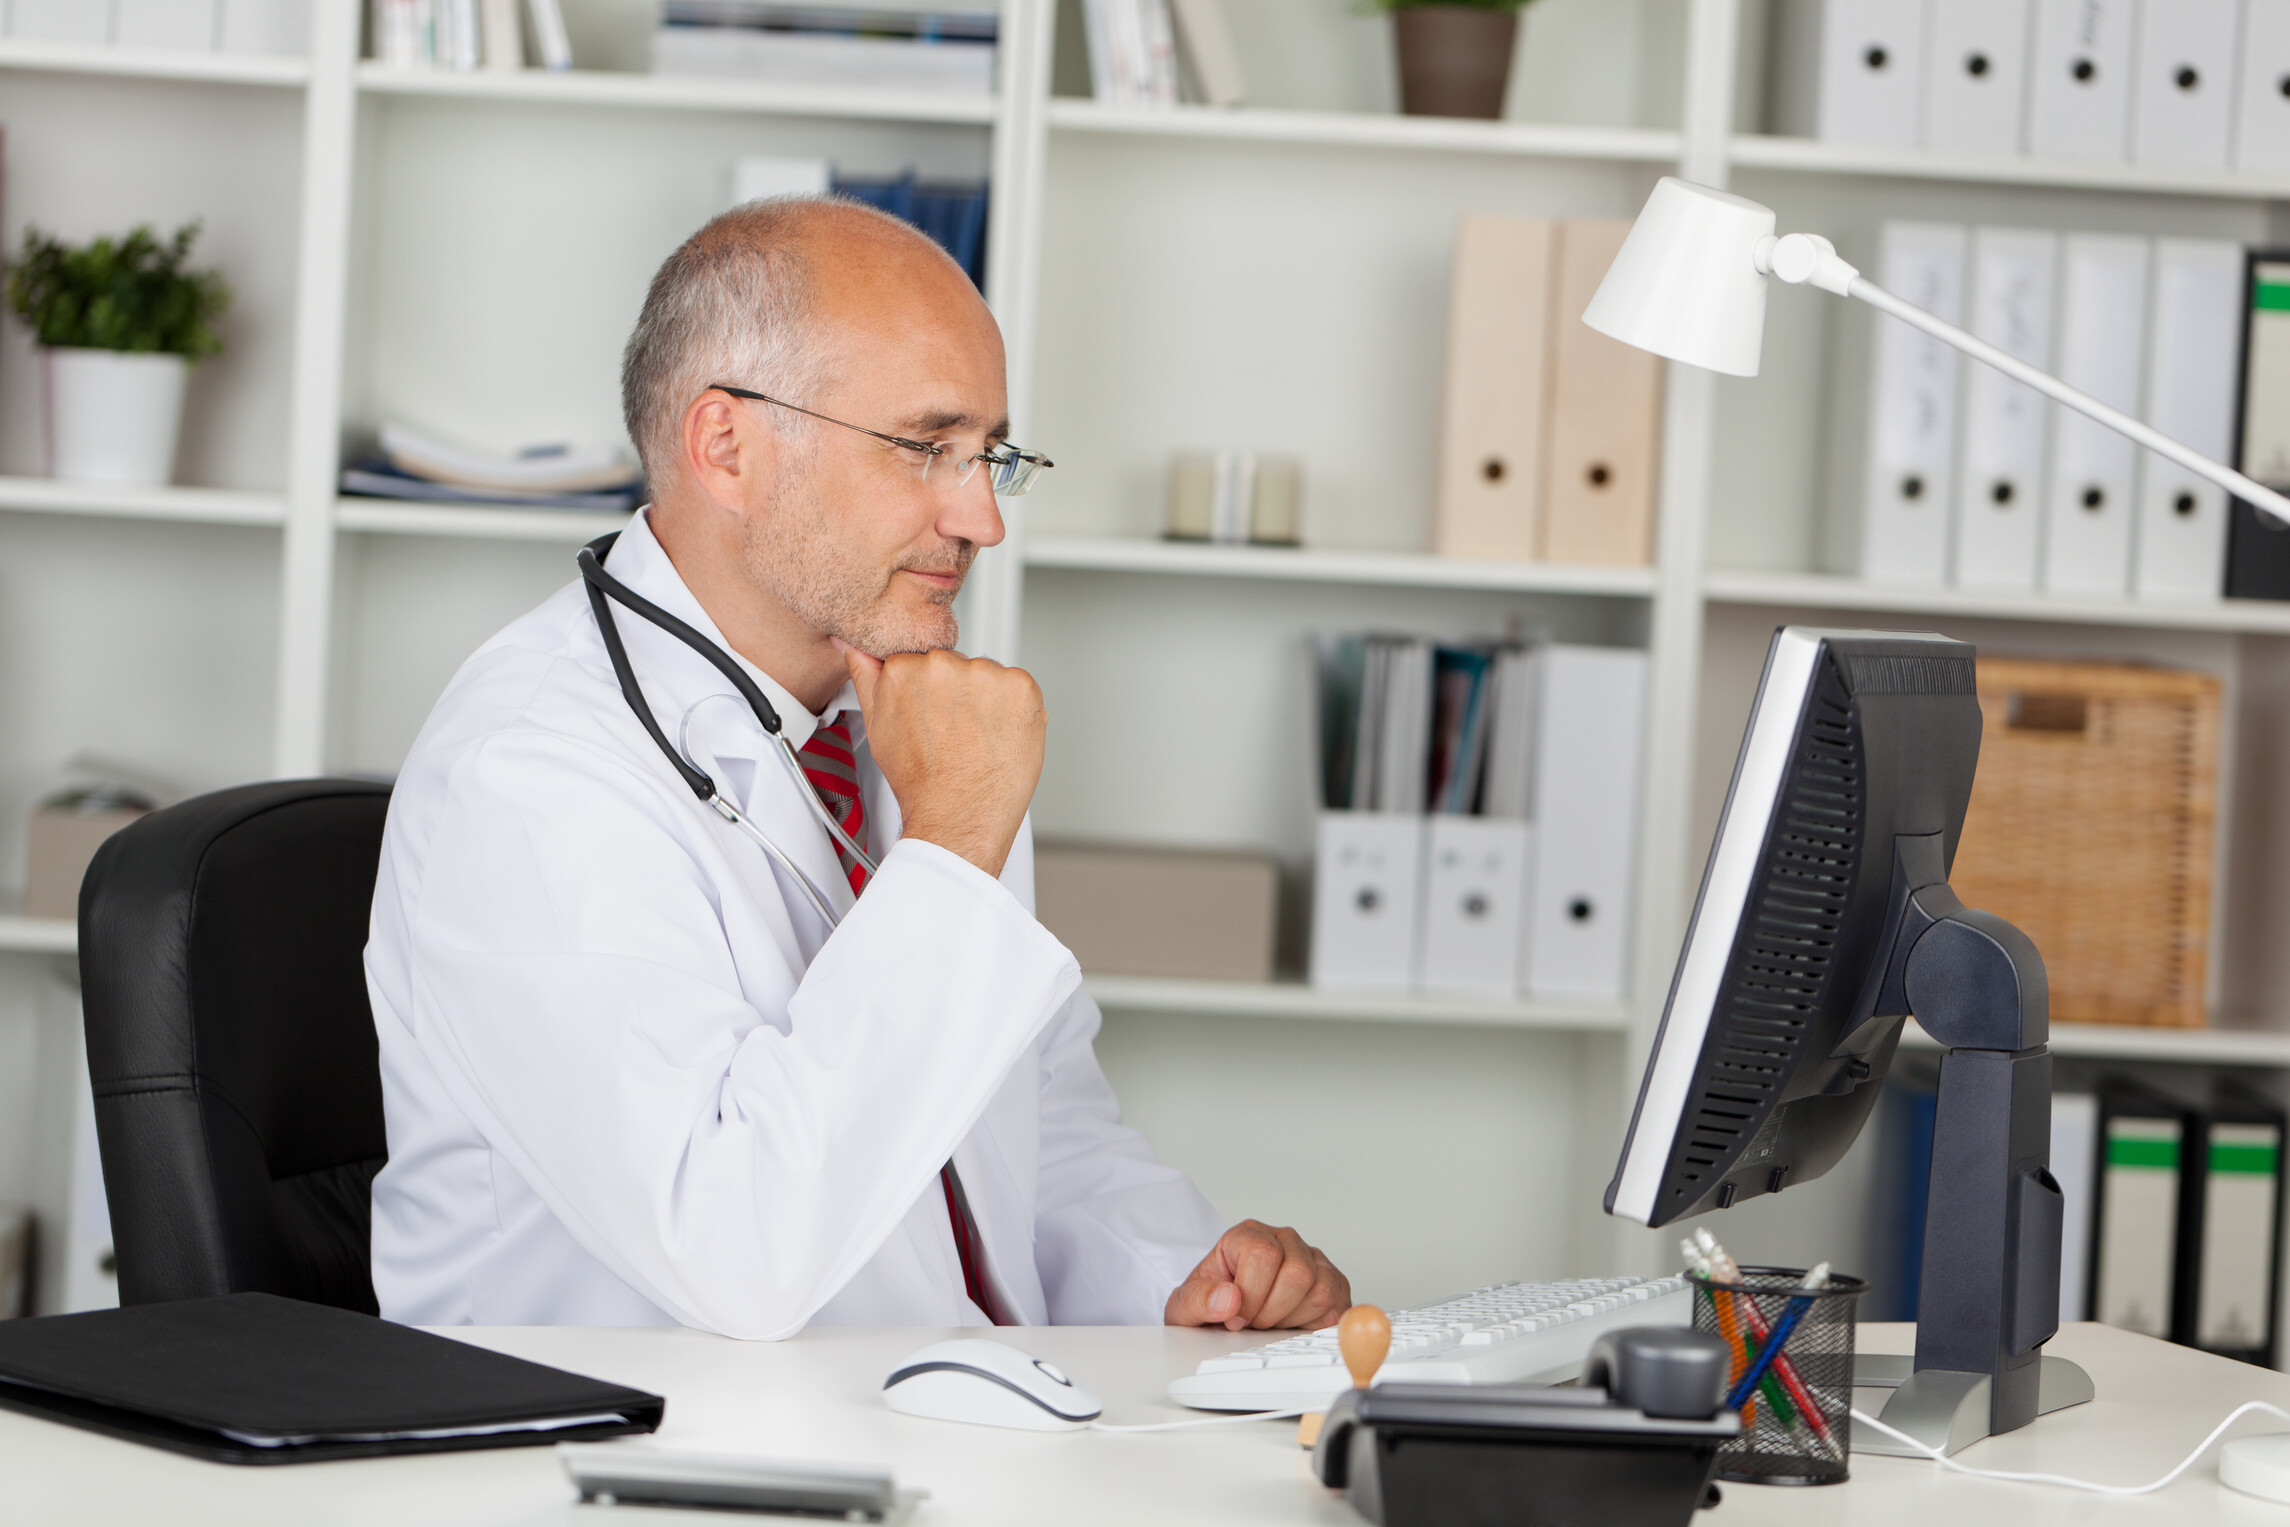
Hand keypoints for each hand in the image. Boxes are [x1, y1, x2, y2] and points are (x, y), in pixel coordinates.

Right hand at [842, 644, 1044, 879]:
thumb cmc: (920, 782)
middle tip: (956, 733)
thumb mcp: (878, 726)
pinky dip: (1015, 708)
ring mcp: (984, 673)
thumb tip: (852, 647)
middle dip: (959, 693)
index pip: (924, 661)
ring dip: (988, 700)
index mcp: (903, 668)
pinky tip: (1000, 736)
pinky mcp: (1020, 686)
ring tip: (978, 739)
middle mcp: (942, 664)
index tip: (934, 717)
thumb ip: (866, 677)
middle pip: (956, 665)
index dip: (932, 693)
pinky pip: (1019, 686)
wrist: (958, 816)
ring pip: (988, 676)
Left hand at [1164, 1220, 1351, 1331]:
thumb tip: (1228, 1299)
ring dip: (1292, 1319)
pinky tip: (1290, 1325)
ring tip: (1271, 1322)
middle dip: (1271, 1312)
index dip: (1250, 1295)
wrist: (1223, 1315)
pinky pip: (1336, 1308)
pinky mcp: (1334, 1284)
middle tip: (1253, 1323)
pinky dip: (1314, 1326)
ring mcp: (1314, 1261)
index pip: (1263, 1254)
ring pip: (1321, 1292)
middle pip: (1297, 1274)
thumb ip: (1197, 1300)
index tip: (1234, 1318)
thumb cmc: (1210, 1305)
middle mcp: (1285, 1240)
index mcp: (1249, 1234)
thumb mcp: (1184, 1306)